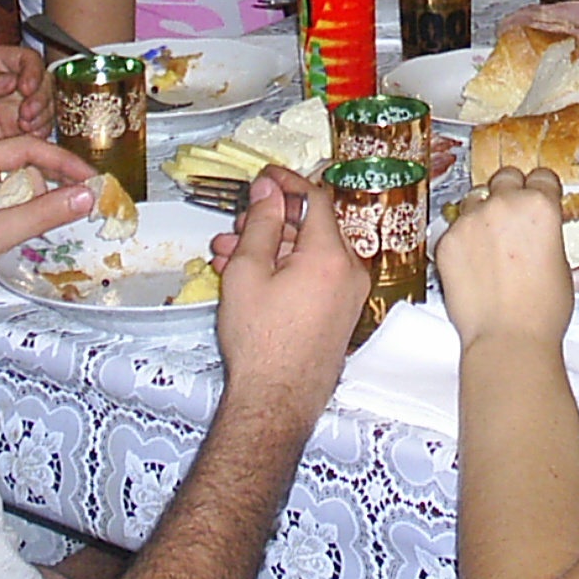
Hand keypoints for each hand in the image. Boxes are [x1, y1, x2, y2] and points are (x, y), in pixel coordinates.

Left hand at [0, 41, 49, 141]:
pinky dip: (40, 131)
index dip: (33, 72)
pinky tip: (31, 135)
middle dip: (40, 98)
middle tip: (27, 113)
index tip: (26, 87)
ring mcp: (23, 103)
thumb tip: (10, 82)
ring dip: (42, 116)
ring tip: (25, 126)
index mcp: (5, 62)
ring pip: (48, 105)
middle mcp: (19, 80)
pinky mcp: (23, 125)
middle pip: (44, 83)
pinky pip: (41, 126)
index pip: (29, 59)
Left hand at [0, 134, 97, 301]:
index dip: (63, 162)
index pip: (26, 148)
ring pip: (15, 178)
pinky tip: (32, 221)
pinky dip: (22, 205)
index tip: (90, 178)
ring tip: (51, 220)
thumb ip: (43, 213)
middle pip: (23, 160)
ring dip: (36, 197)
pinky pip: (4, 192)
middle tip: (80, 199)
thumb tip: (86, 195)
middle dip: (51, 181)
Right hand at [214, 169, 367, 415]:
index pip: (315, 198)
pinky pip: (315, 277)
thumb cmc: (261, 344)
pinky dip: (285, 270)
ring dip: (270, 249)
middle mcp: (349, 272)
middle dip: (269, 222)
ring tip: (229, 255)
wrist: (276, 401)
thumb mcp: (248, 271)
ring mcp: (348, 295)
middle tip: (237, 225)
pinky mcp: (340, 314)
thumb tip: (269, 191)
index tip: (265, 177)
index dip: (286, 182)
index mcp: (330, 256)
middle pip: (311, 227)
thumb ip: (261, 223)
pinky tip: (249, 277)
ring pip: (308, 254)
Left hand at [434, 166, 573, 347]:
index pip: (541, 176)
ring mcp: (471, 220)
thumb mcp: (562, 263)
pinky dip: (464, 238)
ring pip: (475, 197)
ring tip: (491, 240)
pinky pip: (455, 226)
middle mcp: (503, 205)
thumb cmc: (541, 311)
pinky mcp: (447, 239)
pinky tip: (474, 262)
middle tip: (514, 215)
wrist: (508, 339)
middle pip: (505, 177)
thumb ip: (548, 234)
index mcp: (539, 206)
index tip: (539, 195)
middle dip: (511, 191)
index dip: (542, 188)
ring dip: (484, 211)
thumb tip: (542, 231)